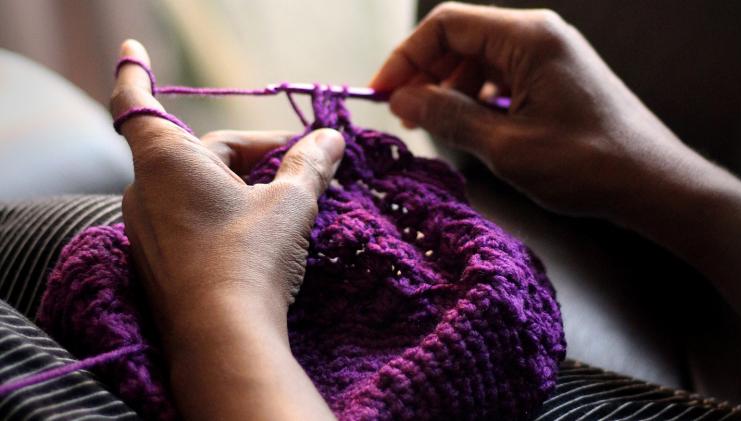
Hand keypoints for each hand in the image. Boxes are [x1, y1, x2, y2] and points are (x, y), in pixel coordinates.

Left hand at [111, 40, 337, 419]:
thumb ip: (310, 165)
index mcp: (169, 161)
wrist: (224, 337)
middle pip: (200, 152)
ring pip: (198, 189)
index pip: (139, 103)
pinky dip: (224, 214)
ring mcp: (148, 231)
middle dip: (251, 153)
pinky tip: (261, 233)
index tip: (132, 49)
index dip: (135, 73)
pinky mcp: (160, 262)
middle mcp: (147, 192)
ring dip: (241, 185)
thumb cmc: (251, 257)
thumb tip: (331, 138)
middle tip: (300, 164)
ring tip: (288, 200)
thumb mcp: (290, 204)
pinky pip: (191, 220)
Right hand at [371, 3, 740, 321]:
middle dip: (426, 74)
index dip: (406, 57)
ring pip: (479, 59)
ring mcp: (550, 55)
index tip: (382, 92)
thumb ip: (448, 117)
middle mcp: (539, 35)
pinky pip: (502, 76)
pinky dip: (477, 98)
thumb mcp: (506, 146)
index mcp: (528, 38)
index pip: (447, 25)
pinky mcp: (556, 77)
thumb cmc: (587, 165)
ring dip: (450, 89)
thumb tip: (402, 100)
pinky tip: (472, 127)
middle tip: (404, 116)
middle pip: (461, 39)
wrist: (653, 184)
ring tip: (435, 127)